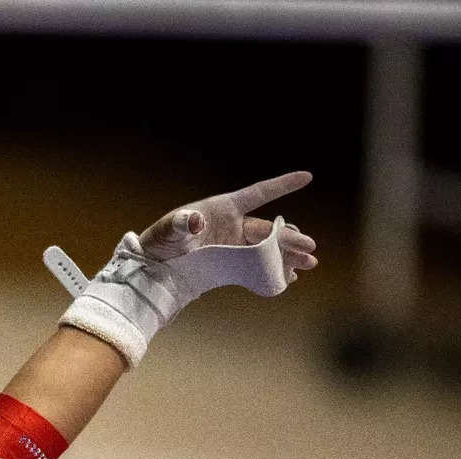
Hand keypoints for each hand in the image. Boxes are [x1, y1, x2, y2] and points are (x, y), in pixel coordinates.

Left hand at [137, 171, 317, 275]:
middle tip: (309, 249)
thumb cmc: (158, 242)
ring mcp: (231, 246)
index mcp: (222, 209)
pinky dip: (269, 272)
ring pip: (264, 250)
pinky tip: (286, 279)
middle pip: (267, 229)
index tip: (307, 177)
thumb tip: (193, 221)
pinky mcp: (228, 265)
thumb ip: (180, 223)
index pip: (258, 194)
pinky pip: (253, 268)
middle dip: (289, 239)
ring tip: (306, 265)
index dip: (282, 185)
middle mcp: (232, 225)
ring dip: (285, 256)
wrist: (151, 268)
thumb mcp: (167, 230)